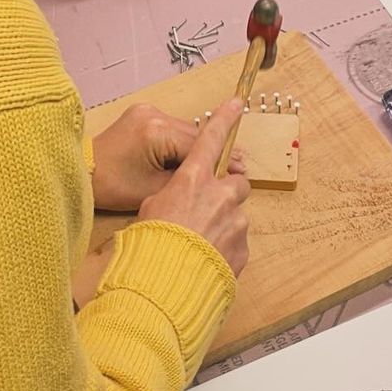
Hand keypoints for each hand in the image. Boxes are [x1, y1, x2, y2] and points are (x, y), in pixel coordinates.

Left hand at [92, 104, 245, 211]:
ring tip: (220, 164)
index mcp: (156, 131)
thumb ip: (187, 181)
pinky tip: (195, 158)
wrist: (80, 172)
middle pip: (194, 134)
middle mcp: (153, 115)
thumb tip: (215, 180)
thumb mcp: (155, 189)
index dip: (222, 159)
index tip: (242, 168)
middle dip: (215, 151)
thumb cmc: (112, 186)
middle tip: (239, 166)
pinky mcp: (142, 116)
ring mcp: (146, 112)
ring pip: (185, 132)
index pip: (198, 145)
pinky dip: (183, 144)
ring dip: (200, 148)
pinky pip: (171, 130)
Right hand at [137, 100, 251, 276]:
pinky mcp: (243, 248)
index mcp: (192, 180)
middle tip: (208, 208)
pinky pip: (238, 241)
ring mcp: (234, 222)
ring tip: (199, 244)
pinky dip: (225, 247)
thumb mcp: (149, 209)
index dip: (224, 119)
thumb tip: (179, 198)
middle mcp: (219, 196)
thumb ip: (170, 196)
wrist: (163, 286)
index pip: (211, 140)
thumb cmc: (148, 245)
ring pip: (236, 215)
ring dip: (223, 224)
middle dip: (227, 191)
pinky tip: (205, 259)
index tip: (237, 104)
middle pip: (237, 182)